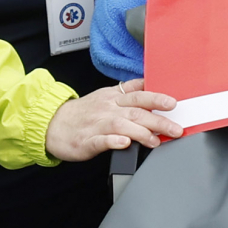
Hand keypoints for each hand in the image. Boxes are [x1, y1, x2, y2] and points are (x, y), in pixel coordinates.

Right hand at [45, 79, 181, 160]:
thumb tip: (150, 84)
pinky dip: (114, 141)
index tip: (173, 102)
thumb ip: (128, 91)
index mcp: (113, 98)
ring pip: (121, 125)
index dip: (156, 97)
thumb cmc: (83, 112)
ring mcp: (97, 125)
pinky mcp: (87, 141)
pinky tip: (124, 144)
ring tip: (155, 140)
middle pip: (136, 112)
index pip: (138, 94)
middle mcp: (107, 109)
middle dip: (158, 120)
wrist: (53, 124)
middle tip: (175, 129)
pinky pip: (101, 141)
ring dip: (140, 133)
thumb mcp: (106, 95)